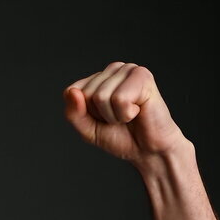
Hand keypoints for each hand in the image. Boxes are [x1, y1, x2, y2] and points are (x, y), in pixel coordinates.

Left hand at [63, 62, 187, 162]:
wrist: (148, 150)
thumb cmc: (121, 137)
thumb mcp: (87, 129)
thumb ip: (73, 113)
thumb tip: (72, 92)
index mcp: (98, 78)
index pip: (71, 91)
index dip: (85, 113)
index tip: (103, 119)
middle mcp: (113, 69)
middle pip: (85, 94)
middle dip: (100, 115)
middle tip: (119, 118)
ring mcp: (128, 70)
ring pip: (101, 97)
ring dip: (114, 116)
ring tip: (129, 115)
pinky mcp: (142, 76)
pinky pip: (119, 99)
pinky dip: (126, 113)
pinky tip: (138, 111)